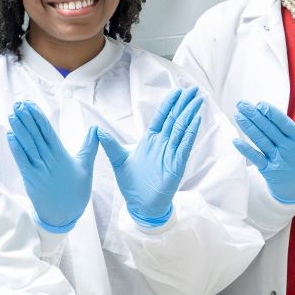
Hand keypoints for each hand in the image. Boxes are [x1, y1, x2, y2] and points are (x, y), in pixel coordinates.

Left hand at [6, 103, 96, 233]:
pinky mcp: (31, 180)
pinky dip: (16, 148)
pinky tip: (10, 135)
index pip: (48, 131)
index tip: (30, 104)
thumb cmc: (76, 192)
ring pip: (28, 145)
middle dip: (26, 118)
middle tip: (18, 104)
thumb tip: (96, 129)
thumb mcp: (86, 167)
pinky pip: (22, 161)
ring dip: (19, 129)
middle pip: (36, 135)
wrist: (65, 217)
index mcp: (62, 155)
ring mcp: (39, 170)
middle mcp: (50, 160)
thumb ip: (89, 146)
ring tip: (12, 114)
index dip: (38, 117)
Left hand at [97, 86, 204, 227]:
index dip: (170, 103)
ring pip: (182, 129)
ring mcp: (171, 153)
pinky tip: (196, 120)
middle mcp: (163, 144)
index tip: (177, 91)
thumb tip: (97, 131)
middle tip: (194, 90)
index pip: (162, 117)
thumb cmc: (132, 183)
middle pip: (175, 119)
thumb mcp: (118, 161)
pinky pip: (185, 145)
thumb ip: (110, 145)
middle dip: (184, 104)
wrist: (141, 204)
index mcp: (150, 140)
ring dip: (190, 114)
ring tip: (198, 100)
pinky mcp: (177, 164)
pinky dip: (190, 133)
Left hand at [231, 100, 294, 208]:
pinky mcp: (268, 170)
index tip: (262, 104)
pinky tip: (235, 141)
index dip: (273, 115)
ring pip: (260, 141)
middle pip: (269, 130)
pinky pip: (255, 158)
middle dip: (255, 116)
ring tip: (239, 114)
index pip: (286, 125)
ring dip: (248, 127)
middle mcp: (287, 150)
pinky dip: (245, 150)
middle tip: (243, 104)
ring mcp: (277, 160)